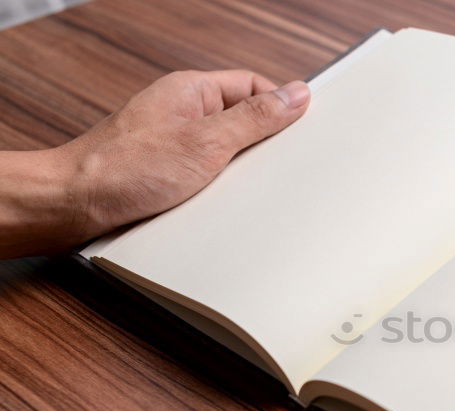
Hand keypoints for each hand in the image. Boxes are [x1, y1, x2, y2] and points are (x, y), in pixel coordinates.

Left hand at [0, 70, 309, 256]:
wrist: (75, 204)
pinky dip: (220, 189)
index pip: (254, 87)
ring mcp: (175, 142)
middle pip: (244, 119)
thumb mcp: (207, 142)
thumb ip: (256, 118)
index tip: (305, 130)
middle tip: (281, 167)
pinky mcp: (168, 171)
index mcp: (192, 90)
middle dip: (264, 145)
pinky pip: (209, 174)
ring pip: (228, 151)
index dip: (282, 107)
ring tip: (246, 189)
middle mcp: (183, 111)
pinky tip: (224, 204)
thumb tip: (296, 93)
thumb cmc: (127, 168)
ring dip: (241, 172)